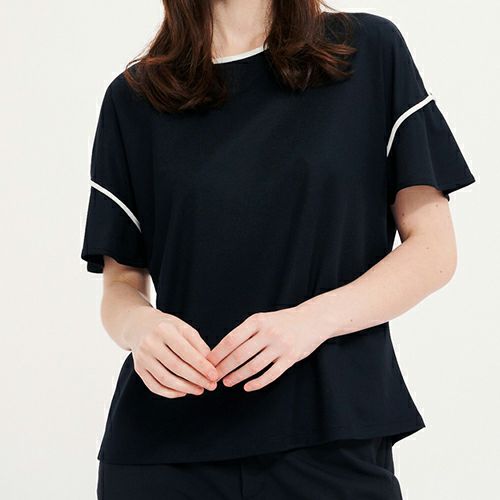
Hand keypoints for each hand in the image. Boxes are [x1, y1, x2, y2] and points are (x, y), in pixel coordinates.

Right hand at [129, 308, 218, 397]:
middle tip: (211, 385)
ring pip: (165, 379)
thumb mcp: (183, 328)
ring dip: (185, 388)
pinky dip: (170, 392)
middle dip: (196, 379)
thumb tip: (210, 363)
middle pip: (176, 367)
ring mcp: (142, 357)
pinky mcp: (138, 369)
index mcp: (164, 330)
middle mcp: (150, 343)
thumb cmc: (167, 327)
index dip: (201, 365)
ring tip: (200, 390)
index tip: (214, 375)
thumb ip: (197, 343)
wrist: (140, 326)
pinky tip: (184, 392)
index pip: (185, 351)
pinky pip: (154, 386)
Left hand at [206, 305, 331, 391]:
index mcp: (257, 321)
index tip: (207, 363)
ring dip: (237, 376)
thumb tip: (222, 350)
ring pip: (254, 366)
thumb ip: (246, 332)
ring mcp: (280, 346)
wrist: (312, 319)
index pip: (231, 339)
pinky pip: (271, 374)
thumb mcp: (262, 319)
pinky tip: (247, 387)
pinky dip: (257, 383)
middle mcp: (268, 332)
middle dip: (224, 368)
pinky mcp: (291, 358)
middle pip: (240, 355)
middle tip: (213, 377)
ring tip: (227, 382)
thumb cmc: (282, 321)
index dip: (218, 353)